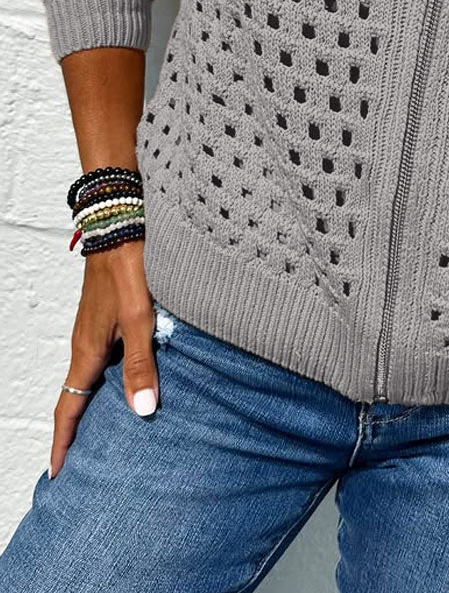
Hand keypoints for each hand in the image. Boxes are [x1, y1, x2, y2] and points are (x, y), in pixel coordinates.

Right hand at [50, 239, 157, 478]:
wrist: (121, 221)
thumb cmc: (129, 266)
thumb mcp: (140, 318)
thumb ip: (142, 364)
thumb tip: (142, 412)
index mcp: (87, 351)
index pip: (70, 408)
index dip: (64, 443)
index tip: (58, 474)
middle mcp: (87, 343)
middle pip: (79, 396)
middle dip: (79, 431)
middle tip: (85, 463)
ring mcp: (96, 328)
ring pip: (93, 376)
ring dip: (96, 404)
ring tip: (110, 431)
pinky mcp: (109, 314)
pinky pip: (105, 357)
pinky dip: (111, 377)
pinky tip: (132, 380)